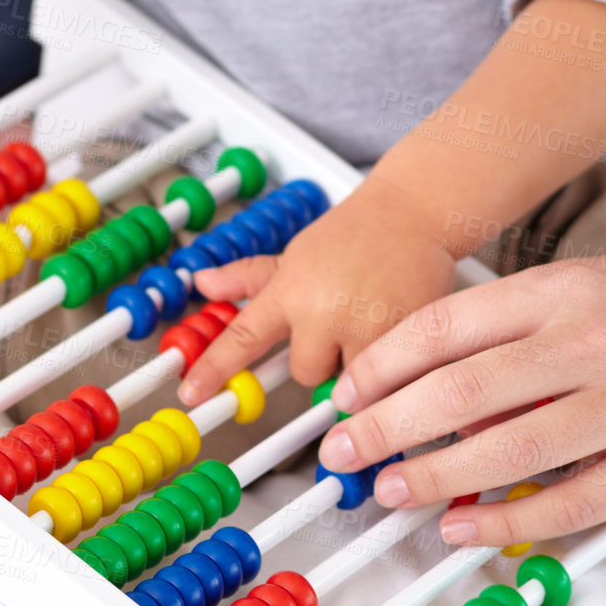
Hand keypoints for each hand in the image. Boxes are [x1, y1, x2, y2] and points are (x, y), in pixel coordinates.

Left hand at [178, 175, 458, 406]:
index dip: (215, 367)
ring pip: (347, 381)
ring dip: (357, 364)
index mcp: (293, 289)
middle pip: (304, 371)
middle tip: (343, 317)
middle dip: (323, 353)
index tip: (191, 393)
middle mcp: (324, 311)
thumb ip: (251, 277)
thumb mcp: (298, 253)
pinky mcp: (405, 343)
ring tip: (373, 321)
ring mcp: (365, 329)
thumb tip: (202, 283)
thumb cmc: (355, 233)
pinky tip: (395, 329)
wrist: (414, 212)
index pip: (244, 335)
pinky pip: (385, 380)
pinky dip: (390, 365)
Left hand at [316, 252, 605, 547]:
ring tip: (391, 491)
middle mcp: (593, 339)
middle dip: (388, 425)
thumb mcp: (596, 282)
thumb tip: (440, 374)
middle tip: (345, 451)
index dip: (385, 363)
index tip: (348, 391)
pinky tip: (467, 527)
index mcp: (567, 288)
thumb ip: (523, 322)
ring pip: (509, 450)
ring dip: (435, 477)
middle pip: (463, 391)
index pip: (450, 324)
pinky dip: (510, 520)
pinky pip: (573, 500)